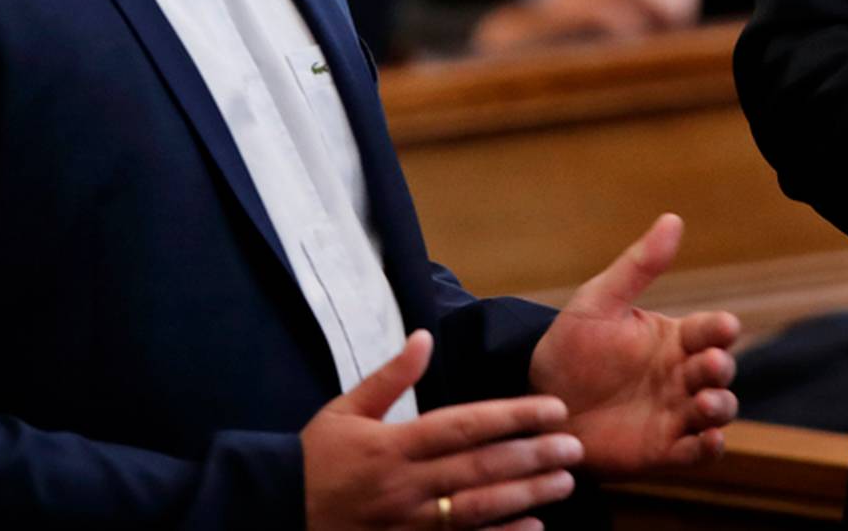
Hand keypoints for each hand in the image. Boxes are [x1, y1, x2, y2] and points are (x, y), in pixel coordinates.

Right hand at [301, 330, 580, 529]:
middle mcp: (406, 485)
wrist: (271, 514)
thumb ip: (390, 377)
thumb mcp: (344, 410)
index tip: (552, 408)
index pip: (464, 426)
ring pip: (477, 509)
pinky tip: (533, 529)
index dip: (512, 416)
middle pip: (480, 468)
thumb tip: (425, 336)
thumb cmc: (312, 460)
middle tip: (576, 446)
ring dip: (525, 495)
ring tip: (564, 482)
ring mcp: (408, 524)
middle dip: (532, 455)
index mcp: (393, 445)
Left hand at [529, 213, 740, 473]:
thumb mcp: (598, 303)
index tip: (724, 327)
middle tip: (708, 366)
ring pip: (717, 411)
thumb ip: (637, 266)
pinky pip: (697, 453)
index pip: (709, 330)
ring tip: (706, 403)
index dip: (720, 329)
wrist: (538, 404)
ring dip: (720, 407)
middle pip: (719, 370)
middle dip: (720, 368)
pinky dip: (709, 447)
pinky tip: (708, 440)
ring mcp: (675, 414)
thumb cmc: (570, 348)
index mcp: (672, 339)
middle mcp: (680, 376)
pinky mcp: (664, 450)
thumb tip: (672, 219)